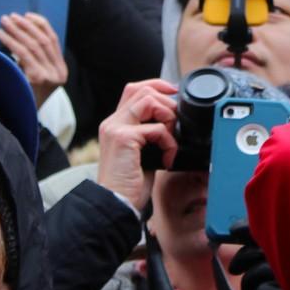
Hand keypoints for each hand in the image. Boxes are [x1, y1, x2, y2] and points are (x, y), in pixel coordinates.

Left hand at [0, 12, 67, 108]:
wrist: (21, 119)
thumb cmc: (25, 96)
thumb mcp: (35, 77)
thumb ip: (35, 60)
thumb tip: (21, 32)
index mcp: (62, 71)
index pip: (53, 40)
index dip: (40, 24)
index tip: (27, 15)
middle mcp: (59, 73)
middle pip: (43, 40)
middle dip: (26, 26)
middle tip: (11, 16)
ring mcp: (50, 76)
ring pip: (33, 45)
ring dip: (17, 31)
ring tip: (4, 22)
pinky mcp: (38, 79)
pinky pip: (24, 54)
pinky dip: (11, 41)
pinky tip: (2, 35)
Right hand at [95, 79, 178, 210]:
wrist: (116, 203)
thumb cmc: (130, 185)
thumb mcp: (142, 154)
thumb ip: (150, 135)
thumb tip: (174, 124)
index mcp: (116, 124)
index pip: (134, 89)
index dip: (157, 85)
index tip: (175, 93)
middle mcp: (112, 122)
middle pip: (142, 90)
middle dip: (167, 103)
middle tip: (177, 126)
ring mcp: (116, 128)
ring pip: (149, 101)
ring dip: (169, 118)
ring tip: (171, 140)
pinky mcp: (123, 138)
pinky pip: (157, 128)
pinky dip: (169, 142)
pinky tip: (167, 159)